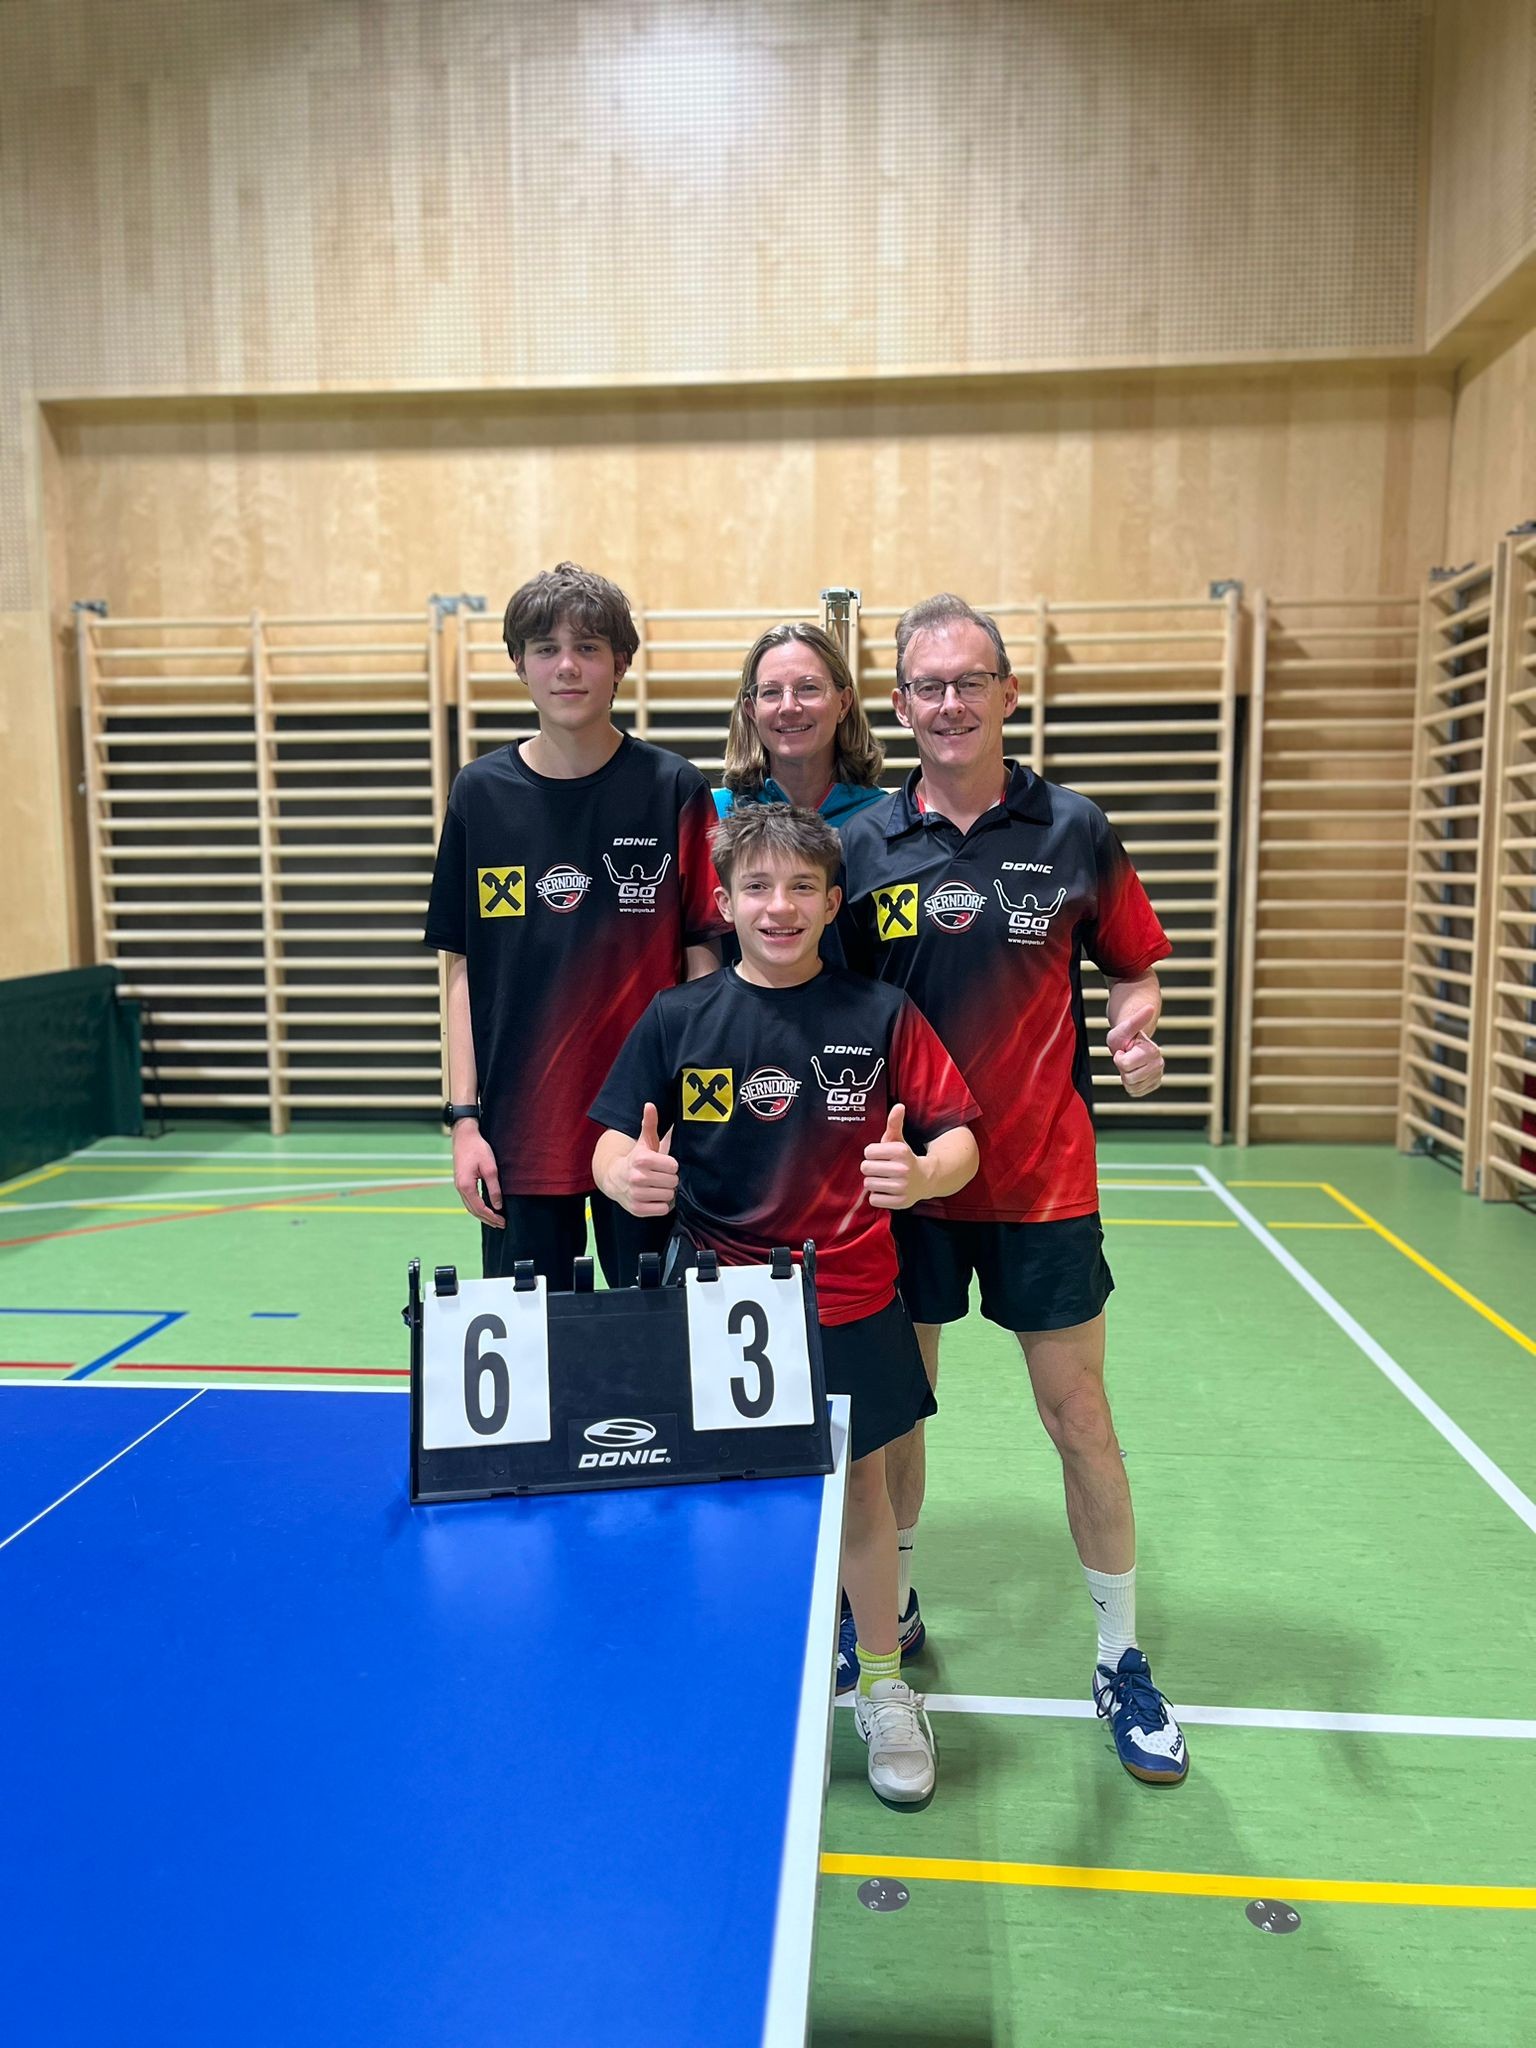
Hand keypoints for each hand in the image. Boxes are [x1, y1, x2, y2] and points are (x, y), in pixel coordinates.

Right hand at [452, 1121, 503, 1226]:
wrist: (464, 1135)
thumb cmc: (478, 1149)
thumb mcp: (490, 1169)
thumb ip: (494, 1188)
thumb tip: (497, 1205)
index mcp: (466, 1186)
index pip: (480, 1208)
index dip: (492, 1217)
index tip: (503, 1221)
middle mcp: (460, 1188)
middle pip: (473, 1210)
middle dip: (487, 1219)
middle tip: (501, 1224)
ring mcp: (458, 1185)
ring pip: (469, 1206)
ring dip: (482, 1214)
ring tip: (494, 1219)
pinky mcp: (461, 1181)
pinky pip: (468, 1199)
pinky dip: (477, 1206)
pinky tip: (485, 1207)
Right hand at [623, 1101, 677, 1216]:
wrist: (614, 1180)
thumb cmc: (636, 1159)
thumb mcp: (644, 1141)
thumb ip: (649, 1123)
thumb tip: (650, 1104)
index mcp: (642, 1159)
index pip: (674, 1166)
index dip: (670, 1165)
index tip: (662, 1164)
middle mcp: (637, 1177)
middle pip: (673, 1181)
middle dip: (669, 1179)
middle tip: (659, 1176)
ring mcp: (636, 1195)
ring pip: (669, 1196)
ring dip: (665, 1192)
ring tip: (656, 1186)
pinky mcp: (637, 1209)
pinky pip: (662, 1209)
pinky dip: (660, 1205)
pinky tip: (652, 1197)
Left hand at [860, 1103, 924, 1209]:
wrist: (926, 1179)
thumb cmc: (905, 1158)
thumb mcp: (899, 1139)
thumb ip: (894, 1123)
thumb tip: (899, 1106)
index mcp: (901, 1151)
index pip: (868, 1152)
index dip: (872, 1154)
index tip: (881, 1156)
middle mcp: (903, 1169)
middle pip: (866, 1168)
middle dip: (870, 1168)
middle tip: (881, 1168)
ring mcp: (903, 1187)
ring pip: (869, 1184)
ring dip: (874, 1182)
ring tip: (885, 1179)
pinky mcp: (900, 1202)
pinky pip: (874, 1199)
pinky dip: (877, 1196)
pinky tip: (887, 1190)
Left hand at [1107, 999, 1163, 1097]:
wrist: (1130, 1043)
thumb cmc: (1125, 1035)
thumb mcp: (1125, 1027)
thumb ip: (1137, 1020)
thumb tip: (1149, 1007)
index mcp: (1152, 1050)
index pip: (1124, 1065)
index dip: (1118, 1058)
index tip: (1123, 1050)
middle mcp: (1159, 1064)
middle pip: (1129, 1078)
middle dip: (1122, 1068)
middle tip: (1126, 1057)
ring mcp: (1158, 1075)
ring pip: (1132, 1087)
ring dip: (1126, 1077)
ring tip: (1130, 1064)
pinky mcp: (1154, 1083)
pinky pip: (1135, 1092)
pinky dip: (1130, 1085)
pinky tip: (1133, 1072)